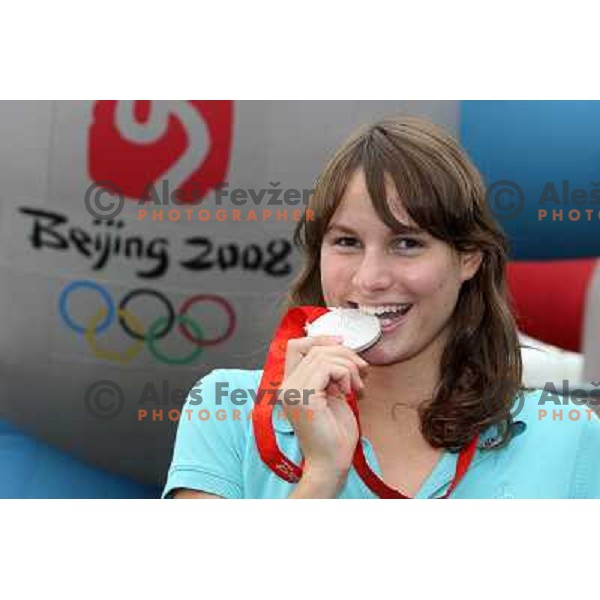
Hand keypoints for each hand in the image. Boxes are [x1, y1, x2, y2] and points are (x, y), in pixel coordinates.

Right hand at [280, 335, 368, 492]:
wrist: (332, 463)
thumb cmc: (335, 435)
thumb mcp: (332, 395)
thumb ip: (329, 374)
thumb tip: (341, 350)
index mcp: (290, 385)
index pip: (296, 346)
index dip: (319, 338)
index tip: (342, 342)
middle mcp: (286, 386)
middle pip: (314, 348)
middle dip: (344, 353)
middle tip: (361, 370)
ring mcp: (292, 391)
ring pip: (323, 355)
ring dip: (348, 366)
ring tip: (358, 386)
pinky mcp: (304, 397)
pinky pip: (327, 367)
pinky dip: (345, 374)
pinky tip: (349, 392)